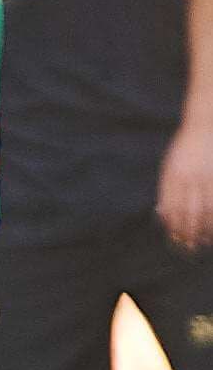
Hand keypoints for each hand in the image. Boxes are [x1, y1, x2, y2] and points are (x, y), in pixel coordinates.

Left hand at [161, 124, 212, 248]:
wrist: (204, 124)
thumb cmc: (185, 148)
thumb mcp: (170, 165)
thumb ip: (167, 188)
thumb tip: (163, 213)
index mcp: (171, 176)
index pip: (170, 207)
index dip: (173, 226)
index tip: (175, 239)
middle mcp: (188, 177)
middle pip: (187, 212)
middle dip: (188, 232)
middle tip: (190, 246)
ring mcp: (206, 176)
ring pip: (206, 208)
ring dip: (206, 227)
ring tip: (205, 240)